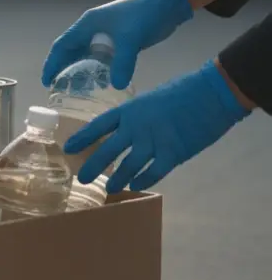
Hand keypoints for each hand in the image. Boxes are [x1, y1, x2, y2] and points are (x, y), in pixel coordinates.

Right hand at [41, 0, 193, 88]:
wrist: (166, 3)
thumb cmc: (143, 15)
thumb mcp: (131, 39)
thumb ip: (123, 63)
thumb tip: (117, 86)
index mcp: (87, 25)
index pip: (62, 46)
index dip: (52, 63)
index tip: (47, 82)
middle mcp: (92, 29)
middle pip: (71, 51)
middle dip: (63, 69)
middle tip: (59, 89)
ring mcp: (106, 35)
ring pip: (86, 55)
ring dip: (80, 70)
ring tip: (77, 89)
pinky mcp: (119, 40)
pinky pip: (102, 58)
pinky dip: (98, 70)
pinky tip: (101, 82)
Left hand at [63, 60, 250, 192]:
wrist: (212, 93)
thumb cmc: (183, 92)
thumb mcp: (151, 99)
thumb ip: (137, 116)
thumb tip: (128, 130)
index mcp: (130, 109)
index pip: (99, 125)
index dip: (82, 138)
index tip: (68, 148)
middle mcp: (137, 126)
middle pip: (109, 149)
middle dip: (94, 165)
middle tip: (83, 179)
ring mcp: (155, 140)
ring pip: (129, 165)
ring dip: (118, 178)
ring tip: (110, 188)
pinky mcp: (174, 153)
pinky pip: (154, 172)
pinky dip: (144, 180)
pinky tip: (136, 186)